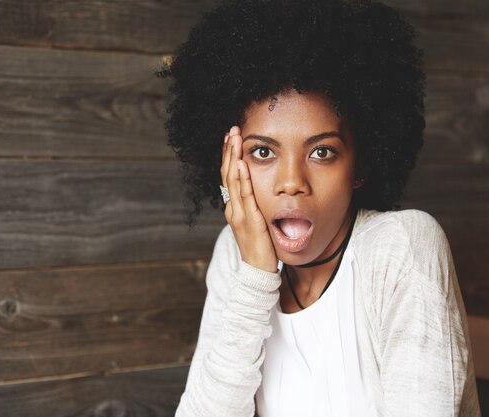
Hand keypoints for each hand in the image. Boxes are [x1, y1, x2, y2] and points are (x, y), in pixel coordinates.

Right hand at [221, 126, 277, 272]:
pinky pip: (244, 196)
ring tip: (235, 138)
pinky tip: (242, 164)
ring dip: (233, 157)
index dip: (229, 156)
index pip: (228, 176)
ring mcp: (238, 214)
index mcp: (233, 207)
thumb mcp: (255, 221)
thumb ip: (254, 206)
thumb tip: (260, 193)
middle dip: (229, 150)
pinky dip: (242, 179)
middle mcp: (232, 208)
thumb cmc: (259, 247)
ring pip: (232, 180)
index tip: (231, 137)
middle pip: (227, 173)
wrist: (257, 270)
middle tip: (232, 129)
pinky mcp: (248, 220)